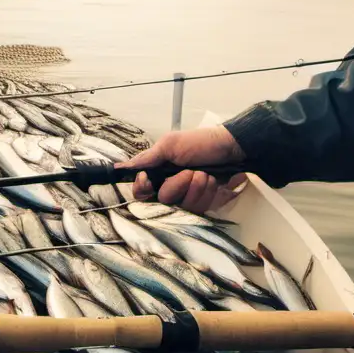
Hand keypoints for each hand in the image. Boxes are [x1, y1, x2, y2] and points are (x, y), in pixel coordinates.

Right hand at [117, 126, 247, 213]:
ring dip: (196, 189)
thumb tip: (121, 166)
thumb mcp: (171, 144)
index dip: (143, 189)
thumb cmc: (201, 143)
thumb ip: (147, 158)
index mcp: (157, 172)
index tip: (148, 179)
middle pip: (161, 202)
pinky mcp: (201, 204)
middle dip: (177, 185)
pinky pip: (199, 210)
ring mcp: (185, 197)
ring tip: (205, 174)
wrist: (232, 149)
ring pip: (182, 207)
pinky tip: (212, 182)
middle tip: (191, 171)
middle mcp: (168, 187)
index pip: (139, 192)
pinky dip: (207, 194)